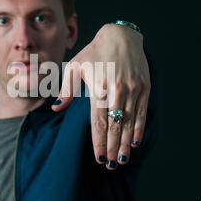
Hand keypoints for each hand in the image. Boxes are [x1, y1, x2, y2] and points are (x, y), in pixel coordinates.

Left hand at [51, 23, 150, 169]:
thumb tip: (56, 108)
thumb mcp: (76, 67)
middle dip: (112, 147)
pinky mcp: (144, 87)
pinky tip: (135, 141)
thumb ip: (66, 89)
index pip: (99, 121)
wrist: (121, 35)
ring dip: (125, 142)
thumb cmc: (95, 52)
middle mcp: (117, 90)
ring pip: (129, 122)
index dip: (99, 141)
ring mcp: (133, 89)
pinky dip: (139, 128)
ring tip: (122, 159)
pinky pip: (142, 112)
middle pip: (115, 126)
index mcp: (99, 87)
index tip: (99, 158)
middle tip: (111, 165)